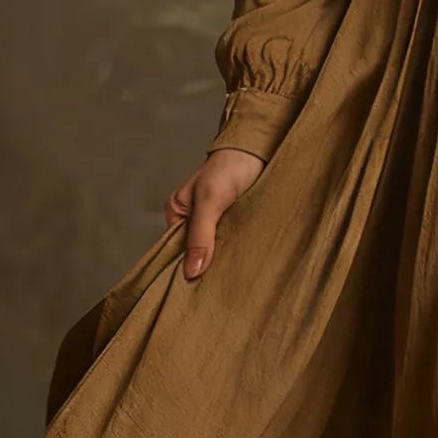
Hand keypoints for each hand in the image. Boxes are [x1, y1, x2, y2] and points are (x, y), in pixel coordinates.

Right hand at [165, 147, 264, 279]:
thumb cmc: (230, 165)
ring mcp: (215, 222)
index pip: (176, 250)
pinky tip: (241, 263)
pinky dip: (236, 252)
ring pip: (214, 250)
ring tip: (229, 280)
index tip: (196, 290)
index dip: (185, 268)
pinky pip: (232, 243)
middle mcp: (194, 220)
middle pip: (196, 253)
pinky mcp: (234, 222)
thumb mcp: (210, 200)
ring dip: (223, 261)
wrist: (261, 146)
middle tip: (216, 289)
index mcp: (178, 213)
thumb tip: (190, 272)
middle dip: (205, 267)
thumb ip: (199, 236)